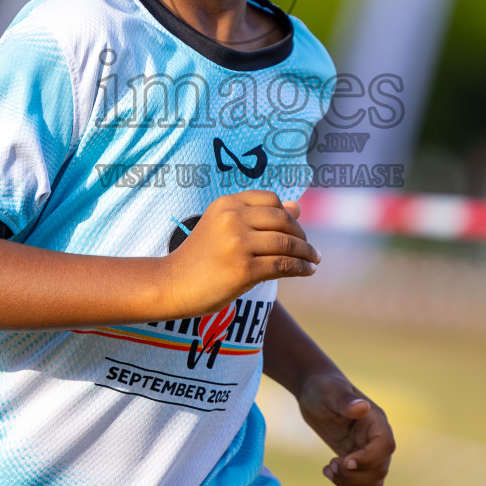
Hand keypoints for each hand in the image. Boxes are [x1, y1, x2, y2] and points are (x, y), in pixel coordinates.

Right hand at [161, 190, 318, 316]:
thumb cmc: (200, 258)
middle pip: (282, 221)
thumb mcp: (225, 228)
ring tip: (314, 261)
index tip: (297, 230)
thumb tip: (298, 206)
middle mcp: (232, 218)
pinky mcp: (243, 268)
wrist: (172, 285)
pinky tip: (308, 272)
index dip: (288, 215)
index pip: (270, 200)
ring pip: (286, 243)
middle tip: (310, 249)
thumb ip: (259, 216)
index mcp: (226, 203)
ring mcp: (238, 242)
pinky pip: (283, 265)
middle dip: (301, 235)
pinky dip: (300, 268)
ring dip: (306, 253)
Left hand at [298, 370, 394, 485]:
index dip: (368, 459)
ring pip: (374, 483)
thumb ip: (346, 402)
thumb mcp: (331, 392)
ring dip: (350, 485)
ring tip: (329, 470)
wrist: (314, 392)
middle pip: (380, 470)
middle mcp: (377, 439)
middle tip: (331, 465)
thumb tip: (363, 407)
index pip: (385, 447)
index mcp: (376, 421)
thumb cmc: (323, 388)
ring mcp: (368, 452)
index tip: (344, 461)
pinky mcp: (356, 462)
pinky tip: (328, 472)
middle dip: (353, 476)